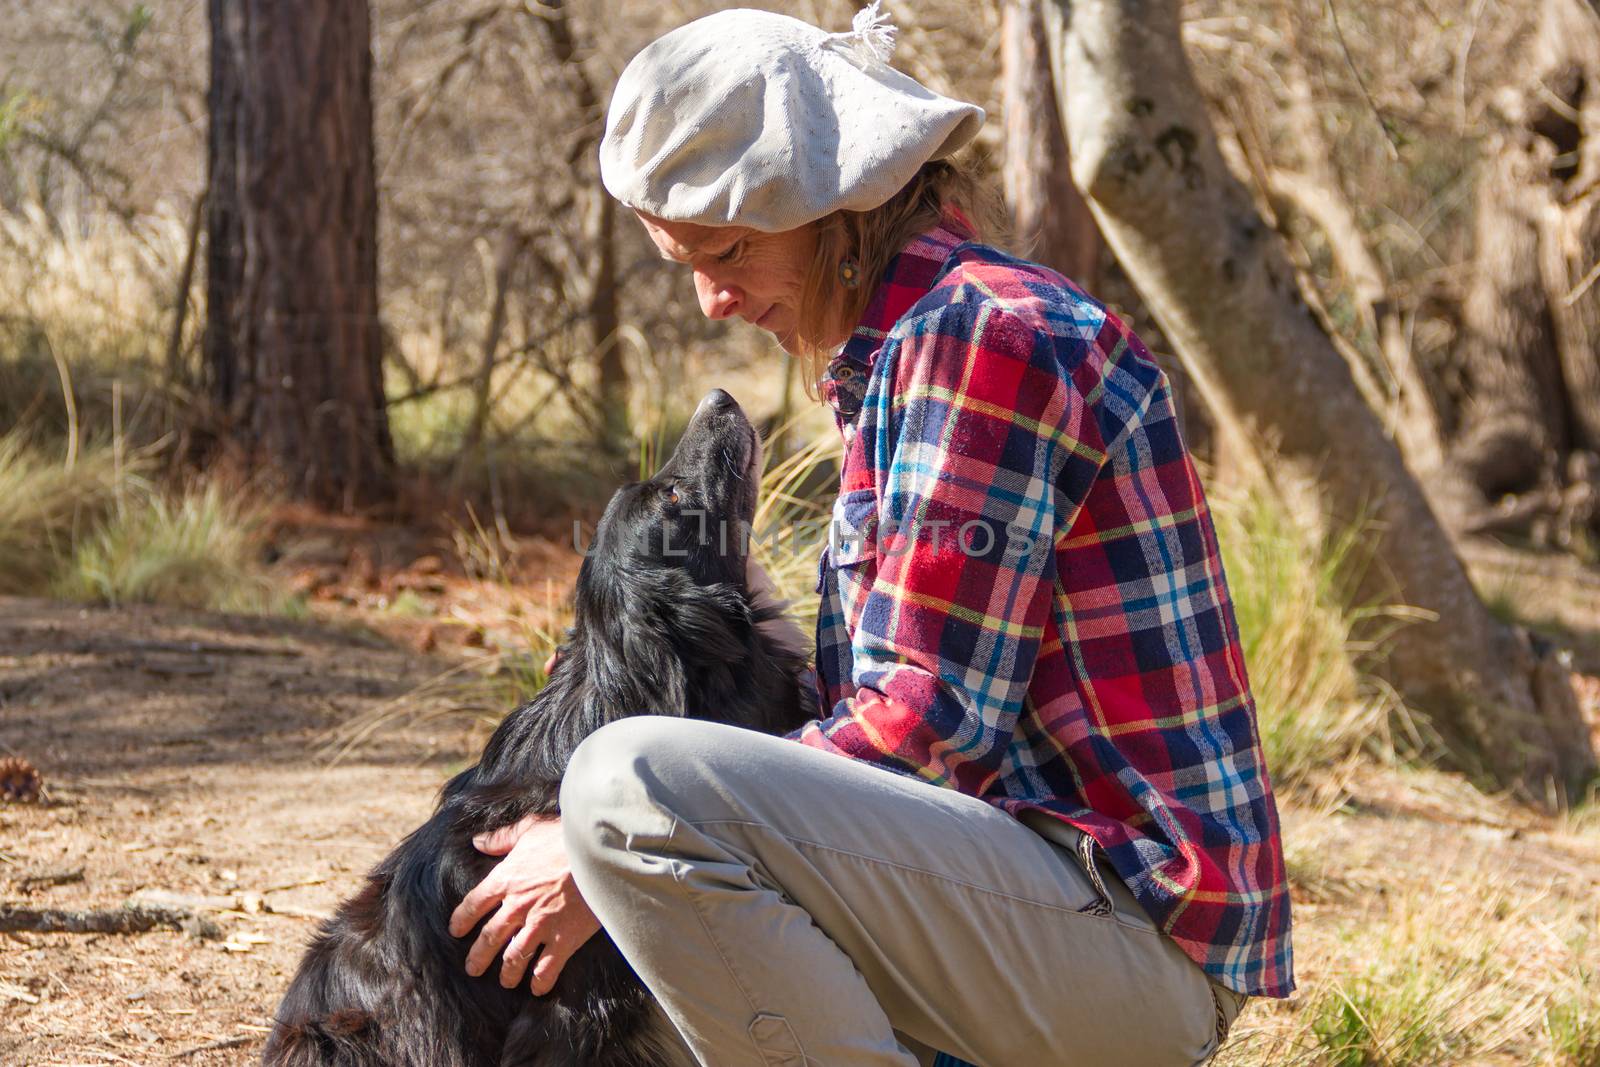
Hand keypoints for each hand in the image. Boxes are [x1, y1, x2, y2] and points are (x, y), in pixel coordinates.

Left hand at [447, 814, 600, 994]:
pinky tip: (537, 988)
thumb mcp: (532, 828)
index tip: (456, 931)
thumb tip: (478, 841)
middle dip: (478, 956)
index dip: (462, 920)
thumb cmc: (567, 836)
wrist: (600, 852)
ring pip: (513, 958)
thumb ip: (502, 837)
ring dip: (507, 973)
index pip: (474, 904)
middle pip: (489, 937)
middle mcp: (517, 906)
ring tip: (505, 981)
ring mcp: (540, 925)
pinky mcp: (564, 939)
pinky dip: (540, 981)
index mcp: (506, 879)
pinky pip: (546, 968)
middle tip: (472, 968)